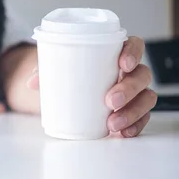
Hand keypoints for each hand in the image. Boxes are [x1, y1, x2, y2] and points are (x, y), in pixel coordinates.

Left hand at [26, 36, 157, 137]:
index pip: (134, 45)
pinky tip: (123, 132)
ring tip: (112, 122)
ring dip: (132, 111)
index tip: (123, 64)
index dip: (133, 53)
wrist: (71, 95)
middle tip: (110, 100)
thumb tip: (32, 82)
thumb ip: (46, 71)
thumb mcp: (59, 69)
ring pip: (146, 98)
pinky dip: (135, 126)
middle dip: (129, 88)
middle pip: (142, 75)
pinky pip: (143, 118)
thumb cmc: (73, 75)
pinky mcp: (134, 111)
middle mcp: (130, 72)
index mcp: (116, 54)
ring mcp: (135, 92)